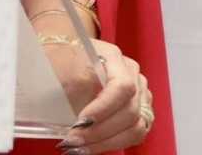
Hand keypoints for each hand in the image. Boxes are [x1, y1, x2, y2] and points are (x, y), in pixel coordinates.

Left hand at [48, 38, 152, 153]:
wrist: (65, 55)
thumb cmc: (62, 57)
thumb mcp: (62, 63)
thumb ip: (74, 85)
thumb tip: (82, 118)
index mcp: (114, 57)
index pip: (122, 86)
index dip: (104, 108)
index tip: (81, 121)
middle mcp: (133, 75)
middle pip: (130, 110)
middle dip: (100, 131)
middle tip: (74, 140)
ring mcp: (139, 94)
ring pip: (135, 127)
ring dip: (107, 142)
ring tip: (81, 147)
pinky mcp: (139, 112)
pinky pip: (133, 134)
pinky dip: (112, 143)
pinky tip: (92, 146)